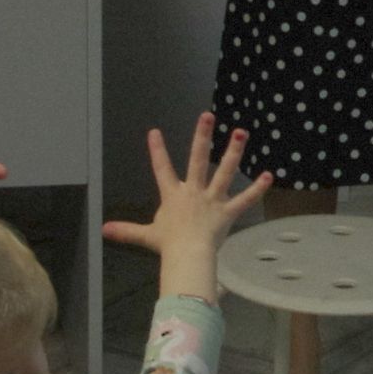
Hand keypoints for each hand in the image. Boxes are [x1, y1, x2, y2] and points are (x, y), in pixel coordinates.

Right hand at [102, 115, 268, 301]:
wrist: (187, 257)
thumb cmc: (168, 246)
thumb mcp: (145, 236)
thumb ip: (126, 231)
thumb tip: (104, 230)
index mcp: (173, 195)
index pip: (162, 169)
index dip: (157, 150)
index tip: (154, 132)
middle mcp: (193, 192)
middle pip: (197, 160)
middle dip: (201, 136)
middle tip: (207, 116)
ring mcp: (212, 200)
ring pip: (224, 172)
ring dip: (233, 152)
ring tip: (240, 132)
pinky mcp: (227, 212)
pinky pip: (245, 199)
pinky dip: (257, 189)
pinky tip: (268, 176)